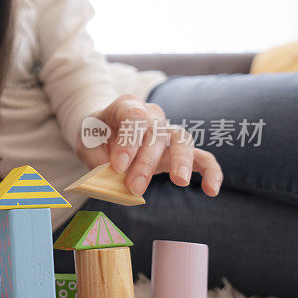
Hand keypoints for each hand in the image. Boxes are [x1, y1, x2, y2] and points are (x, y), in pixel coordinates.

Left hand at [75, 95, 222, 196]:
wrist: (105, 132)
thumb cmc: (96, 136)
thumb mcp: (86, 144)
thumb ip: (95, 158)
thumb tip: (112, 177)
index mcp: (126, 107)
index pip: (133, 116)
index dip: (128, 142)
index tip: (118, 166)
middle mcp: (151, 115)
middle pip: (156, 133)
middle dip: (145, 162)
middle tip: (134, 187)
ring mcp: (167, 132)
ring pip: (183, 140)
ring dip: (182, 161)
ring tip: (180, 181)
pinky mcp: (179, 150)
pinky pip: (203, 156)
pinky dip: (211, 171)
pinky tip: (211, 190)